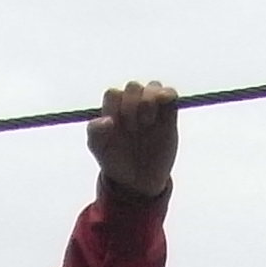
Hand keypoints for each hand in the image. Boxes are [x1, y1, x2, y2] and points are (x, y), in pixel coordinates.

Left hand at [86, 81, 179, 198]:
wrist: (138, 180)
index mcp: (112, 108)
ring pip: (153, 86)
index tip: (117, 128)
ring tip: (147, 122)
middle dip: (132, 106)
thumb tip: (107, 119)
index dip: (115, 108)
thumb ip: (95, 132)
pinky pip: (170, 94)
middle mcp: (132, 104)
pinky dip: (167, 95)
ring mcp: (151, 108)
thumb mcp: (98, 149)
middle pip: (133, 87)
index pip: (113, 94)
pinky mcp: (168, 114)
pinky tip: (163, 105)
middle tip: (133, 129)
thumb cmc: (115, 161)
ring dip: (150, 100)